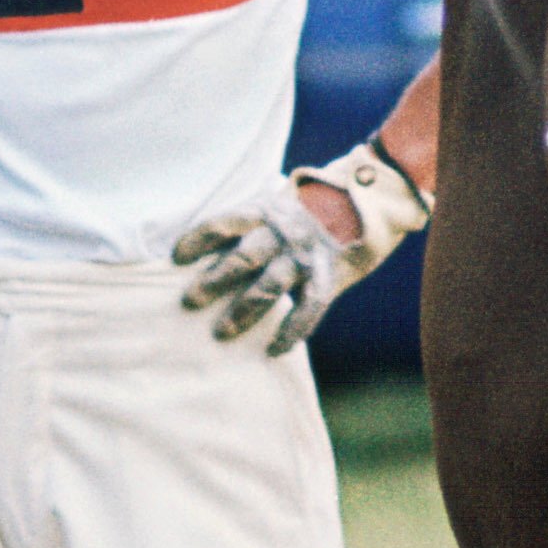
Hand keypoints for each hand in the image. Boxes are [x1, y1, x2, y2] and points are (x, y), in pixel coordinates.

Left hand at [174, 141, 431, 354]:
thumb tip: (218, 244)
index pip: (224, 223)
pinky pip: (307, 309)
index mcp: (267, 208)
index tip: (175, 257)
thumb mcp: (282, 200)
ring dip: (242, 312)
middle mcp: (284, 232)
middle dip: (212, 281)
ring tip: (221, 332)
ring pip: (268, 288)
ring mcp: (307, 255)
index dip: (198, 239)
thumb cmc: (317, 202)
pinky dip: (290, 332)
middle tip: (189, 300)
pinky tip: (274, 350)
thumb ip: (256, 221)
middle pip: (241, 258)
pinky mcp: (329, 276)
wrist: (372, 197)